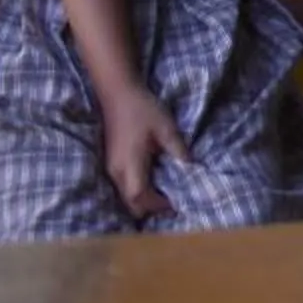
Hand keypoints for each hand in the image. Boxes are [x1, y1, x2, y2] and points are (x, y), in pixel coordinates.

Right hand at [99, 84, 190, 222]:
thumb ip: (178, 150)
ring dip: (143, 200)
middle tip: (172, 203)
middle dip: (150, 208)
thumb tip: (191, 168)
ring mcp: (111, 168)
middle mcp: (117, 171)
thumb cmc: (143, 110)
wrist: (118, 94)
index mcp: (131, 164)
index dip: (157, 206)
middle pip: (131, 203)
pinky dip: (137, 190)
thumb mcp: (166, 128)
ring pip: (125, 196)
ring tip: (164, 194)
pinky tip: (153, 181)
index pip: (140, 197)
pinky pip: (123, 186)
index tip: (176, 205)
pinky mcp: (111, 163)